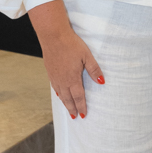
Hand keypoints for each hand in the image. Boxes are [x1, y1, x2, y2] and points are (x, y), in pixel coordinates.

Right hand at [28, 0, 103, 118]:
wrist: (53, 36)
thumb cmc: (71, 44)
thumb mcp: (87, 56)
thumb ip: (94, 70)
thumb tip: (102, 82)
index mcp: (72, 78)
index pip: (78, 96)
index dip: (81, 106)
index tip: (83, 115)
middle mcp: (62, 80)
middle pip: (68, 98)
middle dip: (72, 108)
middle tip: (75, 117)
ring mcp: (54, 76)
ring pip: (60, 94)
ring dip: (65, 102)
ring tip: (68, 109)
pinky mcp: (49, 71)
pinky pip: (54, 86)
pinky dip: (58, 93)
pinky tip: (59, 93)